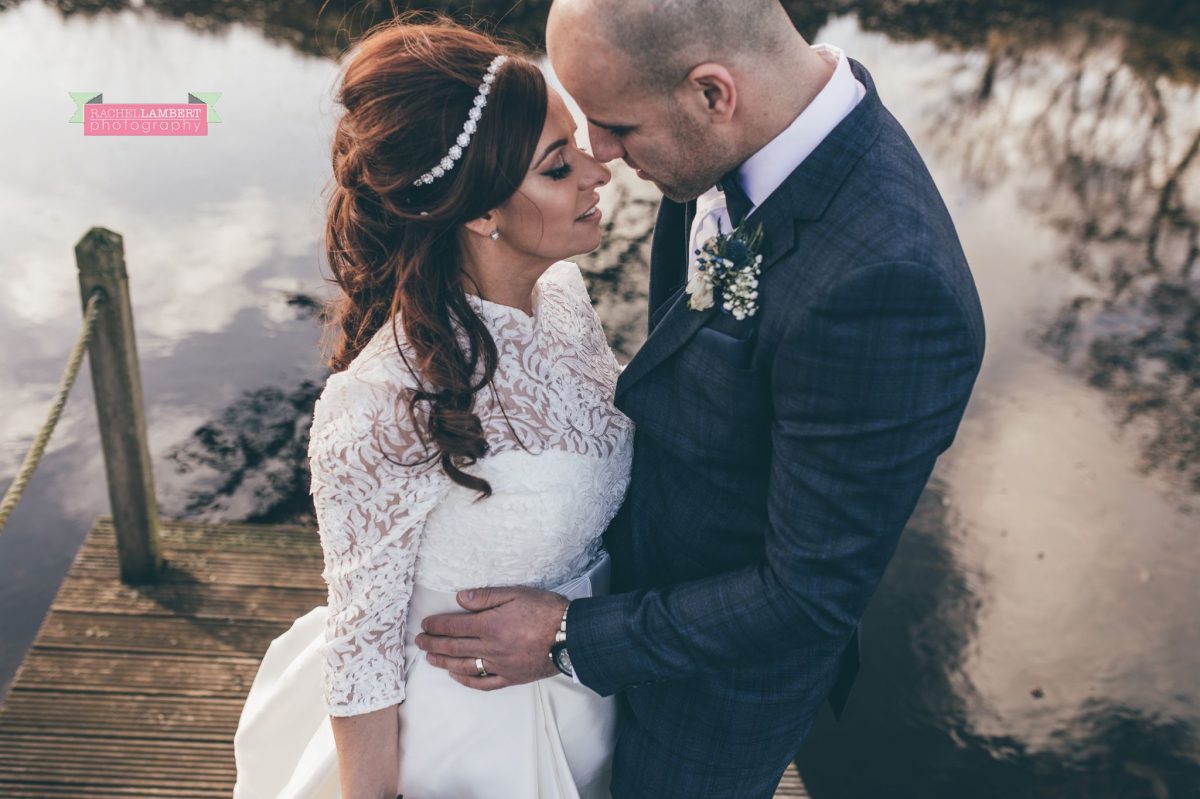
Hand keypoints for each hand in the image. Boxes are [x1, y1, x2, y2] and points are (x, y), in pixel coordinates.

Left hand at [415, 586, 567, 689]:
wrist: (572, 636)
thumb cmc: (546, 611)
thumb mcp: (516, 593)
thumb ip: (486, 596)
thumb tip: (460, 599)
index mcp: (491, 625)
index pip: (454, 626)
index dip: (437, 626)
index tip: (424, 625)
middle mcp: (491, 648)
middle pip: (454, 647)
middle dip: (433, 644)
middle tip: (419, 642)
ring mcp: (500, 665)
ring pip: (464, 666)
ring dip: (444, 662)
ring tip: (430, 659)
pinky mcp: (512, 677)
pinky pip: (484, 683)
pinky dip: (467, 680)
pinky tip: (457, 676)